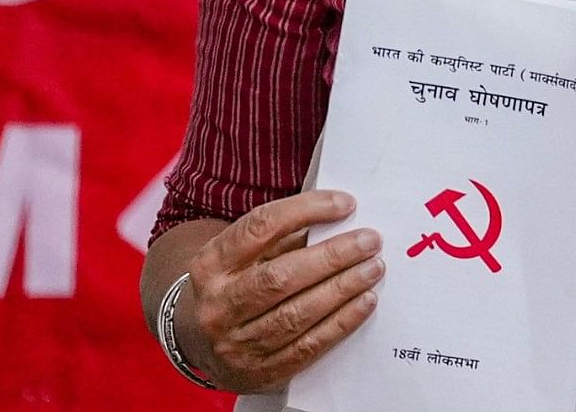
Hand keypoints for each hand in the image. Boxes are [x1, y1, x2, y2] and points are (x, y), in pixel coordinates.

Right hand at [180, 190, 381, 389]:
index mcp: (212, 264)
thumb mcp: (246, 255)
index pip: (260, 228)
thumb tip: (342, 216)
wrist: (201, 343)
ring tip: (373, 268)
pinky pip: (306, 346)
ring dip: (341, 289)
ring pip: (295, 315)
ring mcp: (235, 343)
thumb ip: (286, 237)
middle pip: (279, 278)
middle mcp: (218, 305)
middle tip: (370, 242)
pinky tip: (365, 302)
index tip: (346, 203)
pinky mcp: (258, 372)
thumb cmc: (238, 284)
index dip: (305, 211)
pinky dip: (340, 323)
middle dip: (332, 257)